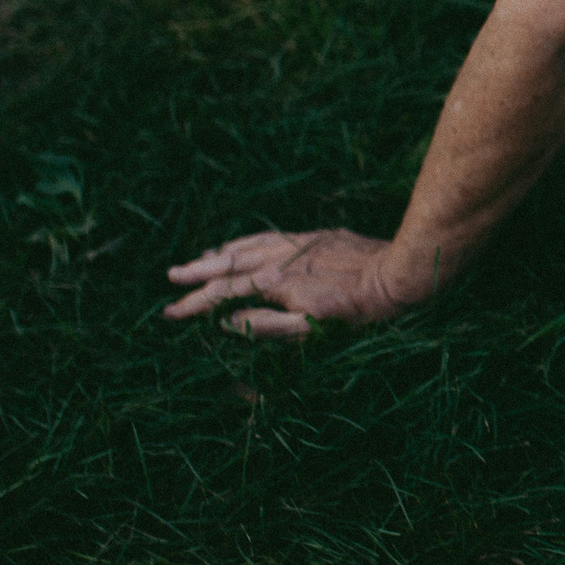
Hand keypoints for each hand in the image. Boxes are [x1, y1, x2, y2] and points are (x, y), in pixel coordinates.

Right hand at [162, 229, 431, 337]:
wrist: (393, 273)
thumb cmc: (356, 310)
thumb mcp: (310, 327)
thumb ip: (266, 324)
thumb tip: (227, 321)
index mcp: (274, 282)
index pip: (223, 293)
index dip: (195, 304)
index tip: (171, 312)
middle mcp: (279, 258)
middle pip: (228, 264)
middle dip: (197, 273)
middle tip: (171, 278)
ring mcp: (296, 244)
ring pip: (247, 246)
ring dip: (219, 254)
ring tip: (197, 259)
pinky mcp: (313, 237)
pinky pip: (269, 236)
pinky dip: (247, 240)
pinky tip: (243, 244)